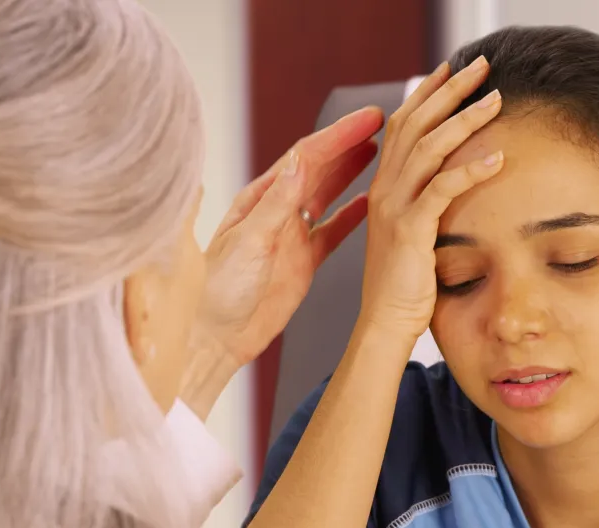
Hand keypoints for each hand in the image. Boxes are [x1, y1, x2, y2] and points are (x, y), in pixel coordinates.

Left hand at [189, 108, 383, 373]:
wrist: (214, 337)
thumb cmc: (218, 290)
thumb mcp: (248, 241)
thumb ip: (277, 203)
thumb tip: (300, 161)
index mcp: (259, 199)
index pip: (306, 156)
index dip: (339, 135)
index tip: (369, 118)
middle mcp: (276, 212)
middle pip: (320, 168)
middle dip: (350, 144)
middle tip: (384, 125)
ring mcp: (291, 236)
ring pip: (328, 195)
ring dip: (352, 172)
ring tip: (380, 152)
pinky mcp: (302, 263)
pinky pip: (333, 232)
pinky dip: (353, 216)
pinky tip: (372, 204)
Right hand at [358, 56, 504, 340]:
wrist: (383, 323)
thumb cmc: (405, 285)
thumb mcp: (413, 234)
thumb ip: (425, 204)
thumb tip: (451, 184)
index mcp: (384, 186)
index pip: (402, 124)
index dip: (426, 92)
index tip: (451, 68)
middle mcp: (384, 189)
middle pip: (415, 123)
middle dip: (449, 90)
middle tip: (480, 66)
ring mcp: (393, 207)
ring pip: (429, 148)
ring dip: (464, 119)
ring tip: (496, 100)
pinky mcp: (409, 230)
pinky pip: (442, 189)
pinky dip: (471, 170)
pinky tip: (497, 158)